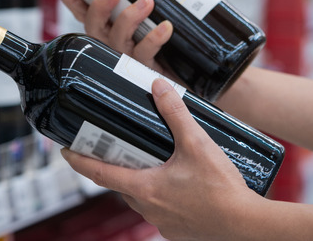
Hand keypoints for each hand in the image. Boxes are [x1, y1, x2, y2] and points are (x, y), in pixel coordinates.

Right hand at [55, 0, 174, 73]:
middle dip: (99, 6)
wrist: (185, 69)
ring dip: (129, 17)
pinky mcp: (145, 68)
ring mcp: (126, 56)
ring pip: (118, 38)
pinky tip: (165, 27)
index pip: (83, 10)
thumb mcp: (158, 3)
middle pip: (94, 25)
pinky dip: (154, 38)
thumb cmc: (165, 35)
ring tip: (147, 1)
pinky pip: (145, 53)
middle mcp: (111, 41)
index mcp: (108, 25)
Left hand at [61, 79, 264, 239]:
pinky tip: (176, 181)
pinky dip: (159, 193)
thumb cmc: (222, 189)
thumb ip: (176, 113)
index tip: (64, 150)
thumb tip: (158, 86)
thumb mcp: (197, 143)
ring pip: (140, 197)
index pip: (99, 172)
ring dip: (140, 179)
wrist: (249, 226)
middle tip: (112, 146)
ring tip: (150, 159)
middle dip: (113, 165)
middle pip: (120, 183)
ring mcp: (163, 222)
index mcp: (144, 188)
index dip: (78, 160)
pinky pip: (160, 208)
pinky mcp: (178, 229)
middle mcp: (148, 208)